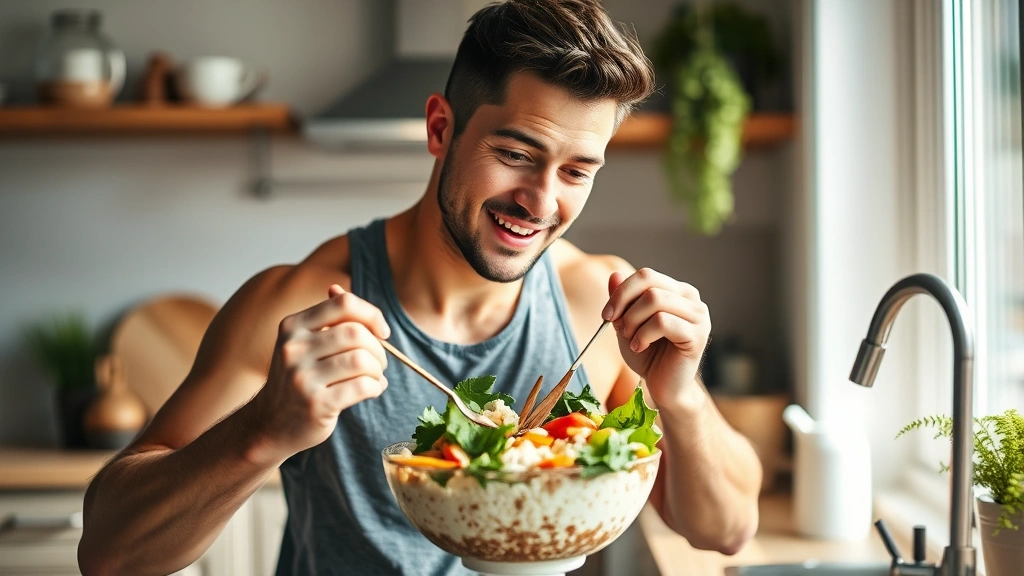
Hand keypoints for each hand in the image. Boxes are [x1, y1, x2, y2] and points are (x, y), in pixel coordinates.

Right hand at [251, 284, 389, 456]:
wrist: (268, 425)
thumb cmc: (296, 380)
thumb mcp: (301, 344)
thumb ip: (324, 318)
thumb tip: (336, 288)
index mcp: (292, 326)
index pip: (343, 304)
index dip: (372, 315)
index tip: (382, 332)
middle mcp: (293, 348)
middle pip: (356, 333)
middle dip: (378, 348)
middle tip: (378, 362)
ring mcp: (302, 377)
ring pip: (362, 360)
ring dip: (378, 369)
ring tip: (375, 376)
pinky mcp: (316, 404)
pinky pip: (362, 387)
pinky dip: (376, 387)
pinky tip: (373, 389)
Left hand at [602, 268, 710, 406]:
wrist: (663, 387)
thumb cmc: (648, 355)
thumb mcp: (627, 324)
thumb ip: (622, 300)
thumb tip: (614, 274)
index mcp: (677, 291)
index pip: (646, 275)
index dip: (621, 292)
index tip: (606, 315)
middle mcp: (692, 298)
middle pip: (650, 283)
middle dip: (625, 305)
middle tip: (618, 328)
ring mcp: (698, 316)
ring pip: (655, 300)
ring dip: (633, 321)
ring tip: (632, 340)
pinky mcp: (698, 335)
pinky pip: (663, 322)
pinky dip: (644, 334)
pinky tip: (640, 347)